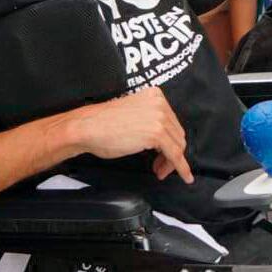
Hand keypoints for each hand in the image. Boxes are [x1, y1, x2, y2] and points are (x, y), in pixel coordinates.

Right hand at [75, 87, 193, 181]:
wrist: (87, 128)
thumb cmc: (102, 125)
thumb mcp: (133, 115)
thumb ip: (151, 121)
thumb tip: (164, 141)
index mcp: (155, 95)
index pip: (172, 122)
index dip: (169, 141)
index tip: (163, 153)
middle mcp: (160, 103)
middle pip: (177, 134)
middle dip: (171, 153)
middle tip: (160, 167)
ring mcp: (159, 117)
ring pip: (177, 145)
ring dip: (172, 162)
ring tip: (159, 171)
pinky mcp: (156, 133)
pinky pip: (175, 155)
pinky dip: (181, 168)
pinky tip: (184, 176)